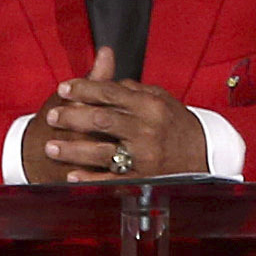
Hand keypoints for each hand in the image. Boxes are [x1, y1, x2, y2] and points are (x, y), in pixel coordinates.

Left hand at [24, 51, 205, 181]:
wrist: (204, 153)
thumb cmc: (177, 123)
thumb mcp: (160, 98)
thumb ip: (131, 88)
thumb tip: (105, 77)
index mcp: (150, 105)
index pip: (110, 92)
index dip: (84, 89)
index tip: (64, 88)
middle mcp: (147, 128)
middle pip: (101, 119)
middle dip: (72, 117)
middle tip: (51, 116)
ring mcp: (145, 155)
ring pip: (102, 151)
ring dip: (73, 149)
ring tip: (52, 146)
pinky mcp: (143, 178)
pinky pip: (112, 179)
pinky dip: (90, 179)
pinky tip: (71, 176)